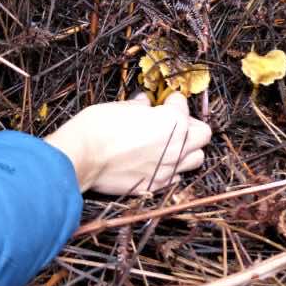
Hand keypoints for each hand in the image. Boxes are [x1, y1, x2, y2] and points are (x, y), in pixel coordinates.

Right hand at [45, 92, 211, 194]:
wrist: (82, 157)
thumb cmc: (99, 126)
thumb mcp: (120, 107)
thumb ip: (140, 107)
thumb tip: (144, 104)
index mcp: (171, 120)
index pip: (183, 104)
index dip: (171, 100)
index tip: (163, 101)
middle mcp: (176, 145)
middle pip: (203, 134)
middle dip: (190, 124)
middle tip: (171, 121)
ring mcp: (168, 168)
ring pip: (196, 158)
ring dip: (187, 148)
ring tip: (169, 143)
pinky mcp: (155, 185)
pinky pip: (177, 176)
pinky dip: (172, 168)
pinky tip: (156, 161)